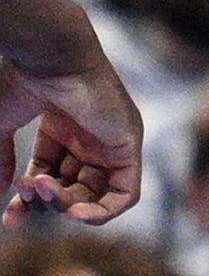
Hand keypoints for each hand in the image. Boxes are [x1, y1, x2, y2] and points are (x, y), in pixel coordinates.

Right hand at [1, 55, 143, 226]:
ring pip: (96, 196)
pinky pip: (127, 192)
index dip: (31, 203)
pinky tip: (76, 214)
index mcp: (65, 131)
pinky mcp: (129, 143)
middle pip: (73, 191)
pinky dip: (104, 211)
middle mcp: (91, 138)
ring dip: (65, 204)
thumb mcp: (3, 127)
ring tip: (43, 187)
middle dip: (46, 201)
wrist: (48, 56)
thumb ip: (2, 160)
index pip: (52, 179)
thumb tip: (1, 193)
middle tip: (27, 190)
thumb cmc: (23, 80)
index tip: (10, 219)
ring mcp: (112, 141)